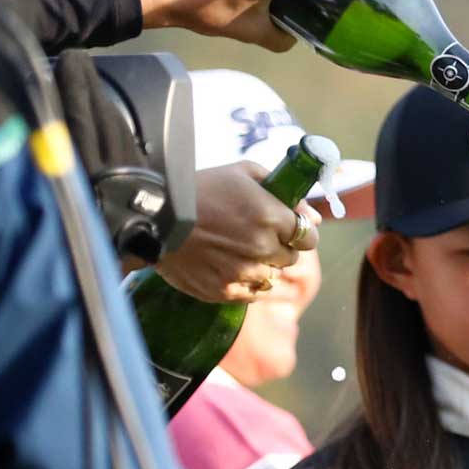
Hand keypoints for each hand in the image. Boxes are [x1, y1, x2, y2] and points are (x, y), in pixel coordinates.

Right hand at [151, 162, 319, 302]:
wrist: (154, 214)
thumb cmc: (202, 188)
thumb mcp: (245, 173)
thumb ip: (286, 192)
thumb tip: (314, 217)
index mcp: (271, 217)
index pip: (309, 238)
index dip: (299, 233)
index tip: (287, 229)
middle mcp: (261, 247)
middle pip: (291, 258)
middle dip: (279, 247)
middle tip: (255, 236)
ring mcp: (243, 272)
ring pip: (272, 277)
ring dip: (262, 265)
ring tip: (237, 251)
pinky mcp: (224, 291)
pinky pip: (252, 294)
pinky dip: (246, 283)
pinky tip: (229, 267)